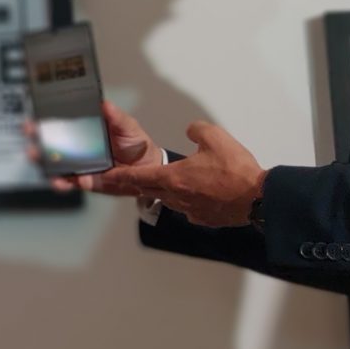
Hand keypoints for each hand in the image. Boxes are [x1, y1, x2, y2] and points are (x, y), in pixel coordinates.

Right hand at [25, 100, 155, 194]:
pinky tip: (60, 180)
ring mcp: (79, 164)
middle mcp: (79, 146)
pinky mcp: (84, 180)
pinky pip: (68, 182)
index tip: (37, 113)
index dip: (48, 117)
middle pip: (53, 141)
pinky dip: (61, 182)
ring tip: (37, 156)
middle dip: (37, 136)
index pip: (64, 121)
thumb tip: (105, 103)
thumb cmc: (137, 145)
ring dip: (43, 161)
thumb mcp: (129, 127)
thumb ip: (116, 117)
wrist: (147, 172)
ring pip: (55, 163)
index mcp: (87, 129)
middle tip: (30, 131)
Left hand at [68, 120, 267, 227]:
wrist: (261, 200)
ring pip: (168, 196)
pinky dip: (189, 196)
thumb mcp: (214, 138)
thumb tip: (191, 131)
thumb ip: (197, 130)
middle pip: (143, 190)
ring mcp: (189, 210)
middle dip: (125, 184)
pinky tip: (202, 189)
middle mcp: (175, 197)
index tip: (88, 180)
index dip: (108, 177)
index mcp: (171, 178)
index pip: (132, 178)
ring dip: (165, 188)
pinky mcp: (204, 218)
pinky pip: (189, 205)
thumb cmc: (237, 171)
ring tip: (171, 179)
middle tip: (109, 179)